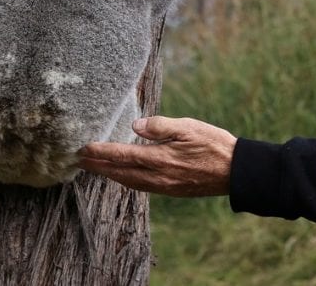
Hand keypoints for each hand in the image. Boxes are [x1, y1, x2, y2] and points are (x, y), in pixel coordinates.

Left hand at [77, 116, 236, 196]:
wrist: (236, 171)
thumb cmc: (214, 144)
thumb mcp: (188, 127)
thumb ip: (160, 126)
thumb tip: (135, 125)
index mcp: (160, 158)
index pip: (122, 155)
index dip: (101, 152)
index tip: (84, 148)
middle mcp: (159, 176)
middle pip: (120, 172)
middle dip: (99, 166)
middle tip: (80, 160)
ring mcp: (165, 186)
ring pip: (130, 182)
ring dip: (111, 175)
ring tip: (96, 167)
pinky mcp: (172, 191)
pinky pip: (142, 187)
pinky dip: (127, 180)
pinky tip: (124, 176)